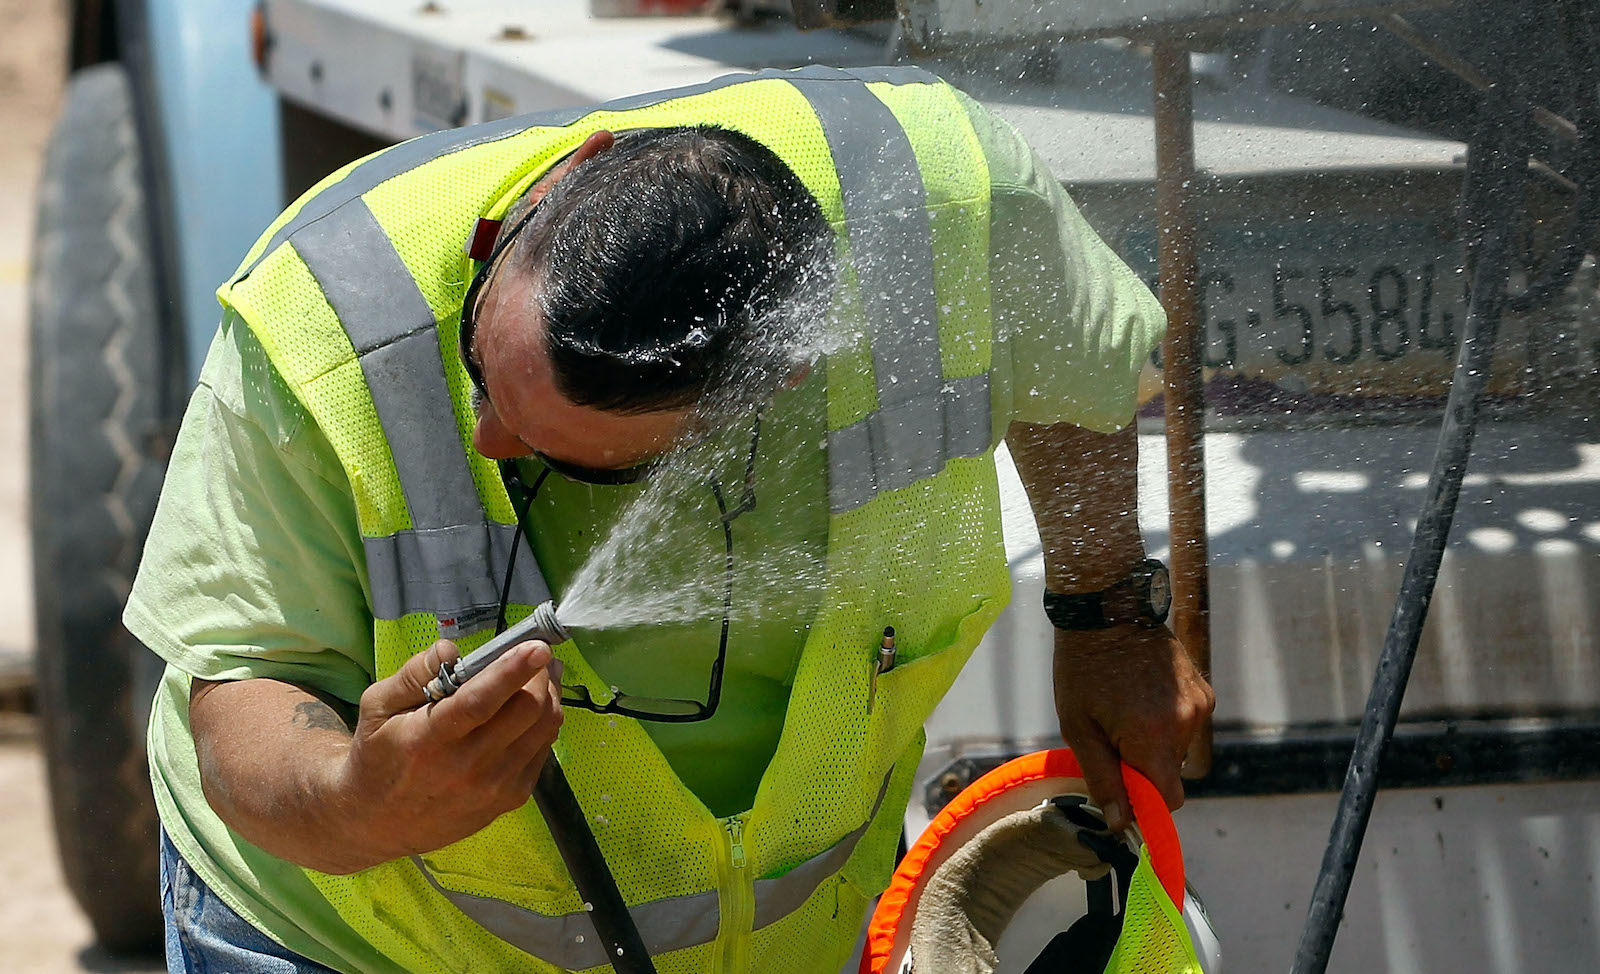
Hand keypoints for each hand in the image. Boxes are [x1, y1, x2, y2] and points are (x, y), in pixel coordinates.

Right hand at [325, 638, 563, 867]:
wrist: (379, 821)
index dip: (512, 672)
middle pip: (525, 712)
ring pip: (543, 729)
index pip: (478, 703)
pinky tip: (532, 709)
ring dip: (550, 695)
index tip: (538, 646)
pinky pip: (543, 750)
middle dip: (540, 674)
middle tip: (540, 652)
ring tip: (542, 674)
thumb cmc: (379, 754)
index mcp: (428, 740)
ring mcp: (493, 787)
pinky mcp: (511, 799)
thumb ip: (412, 674)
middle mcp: (466, 767)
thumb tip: (450, 650)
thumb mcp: (377, 706)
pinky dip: (544, 722)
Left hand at [1052, 624, 1213, 831]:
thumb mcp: (1079, 728)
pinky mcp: (1204, 690)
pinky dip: (1167, 722)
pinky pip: (1188, 725)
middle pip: (1170, 773)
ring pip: (1179, 749)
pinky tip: (1143, 697)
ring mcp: (1200, 705)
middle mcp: (1186, 723)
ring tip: (1126, 710)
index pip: (1168, 799)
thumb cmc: (1083, 669)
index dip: (1147, 805)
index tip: (1124, 793)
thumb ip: (1104, 778)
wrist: (1109, 610)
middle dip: (1143, 767)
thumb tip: (1120, 823)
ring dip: (1154, 742)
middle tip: (1112, 738)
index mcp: (1153, 736)